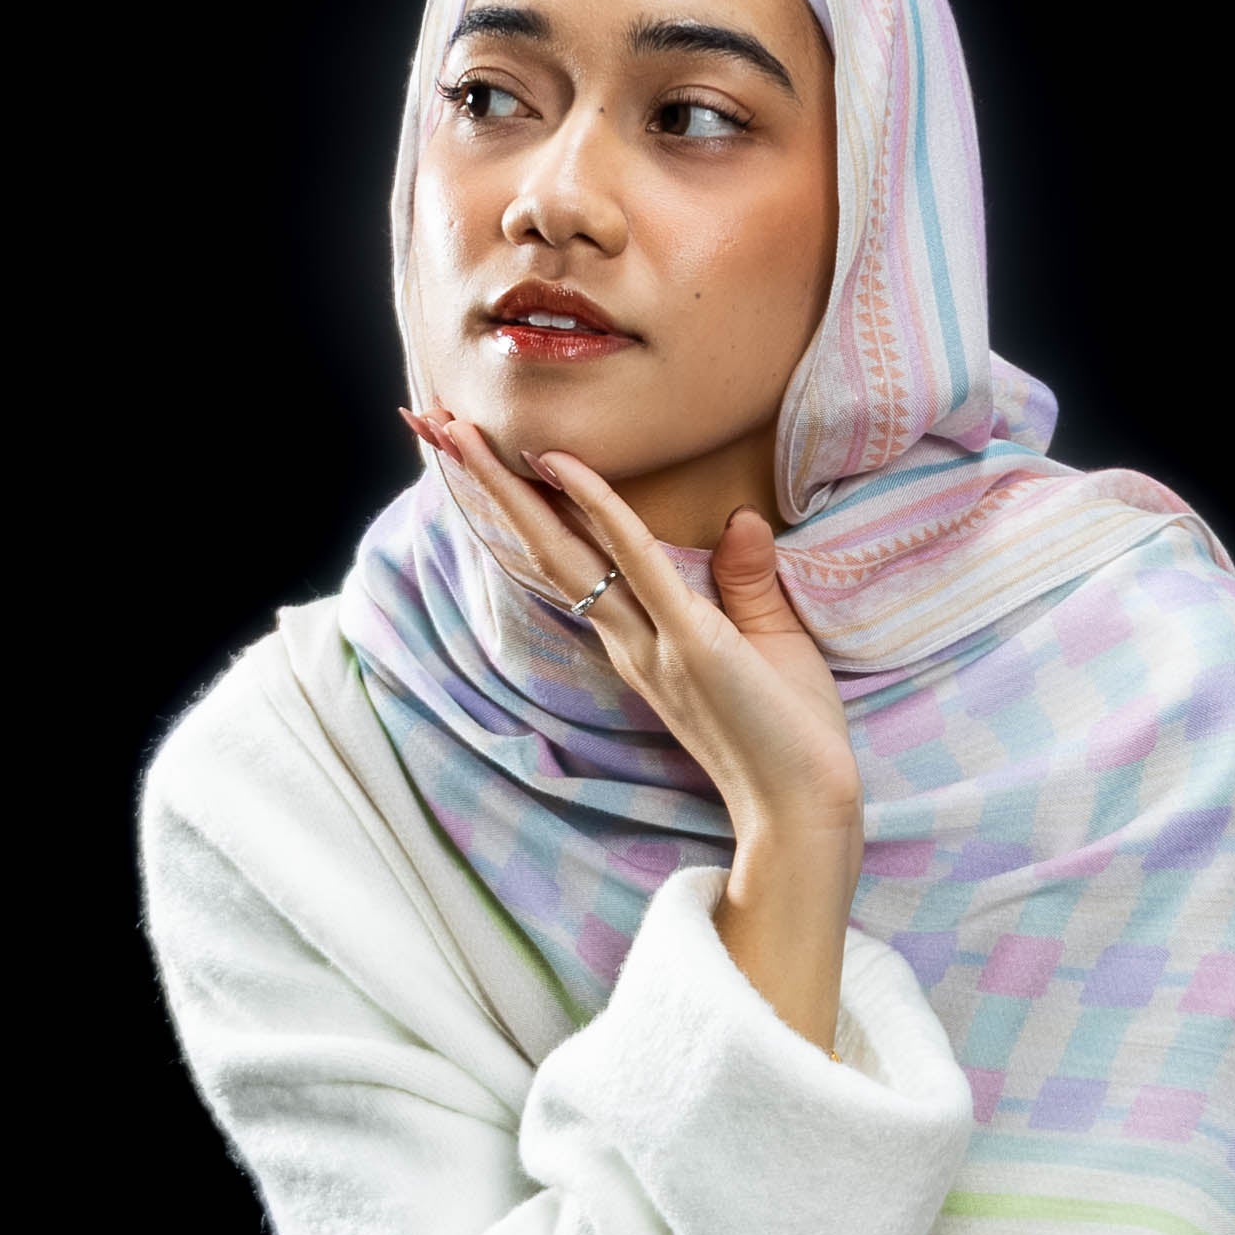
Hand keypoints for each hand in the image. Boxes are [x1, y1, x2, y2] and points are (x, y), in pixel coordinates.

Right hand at [404, 408, 862, 853]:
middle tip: (431, 424)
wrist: (803, 810)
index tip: (485, 456)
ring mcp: (651, 643)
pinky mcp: (691, 644)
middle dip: (487, 486)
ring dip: (510, 488)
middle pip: (543, 549)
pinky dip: (600, 510)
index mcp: (642, 642)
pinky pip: (637, 564)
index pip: (574, 559)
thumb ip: (746, 582)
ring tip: (459, 431)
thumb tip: (742, 518)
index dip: (529, 506)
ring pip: (566, 552)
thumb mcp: (771, 643)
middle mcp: (629, 643)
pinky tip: (564, 465)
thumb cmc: (792, 738)